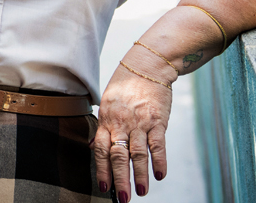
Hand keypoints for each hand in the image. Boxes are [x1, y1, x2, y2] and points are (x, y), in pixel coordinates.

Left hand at [93, 63, 171, 199]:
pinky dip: (159, 160)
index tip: (104, 187)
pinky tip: (160, 175)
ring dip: (140, 175)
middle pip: (118, 156)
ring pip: (138, 153)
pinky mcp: (158, 120)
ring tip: (142, 192)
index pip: (101, 149)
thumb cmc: (125, 86)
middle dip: (120, 179)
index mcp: (106, 119)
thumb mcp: (107, 103)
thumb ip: (104, 126)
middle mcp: (121, 123)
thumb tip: (94, 148)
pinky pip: (158, 144)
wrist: (146, 66)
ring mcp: (140, 122)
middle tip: (123, 198)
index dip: (103, 169)